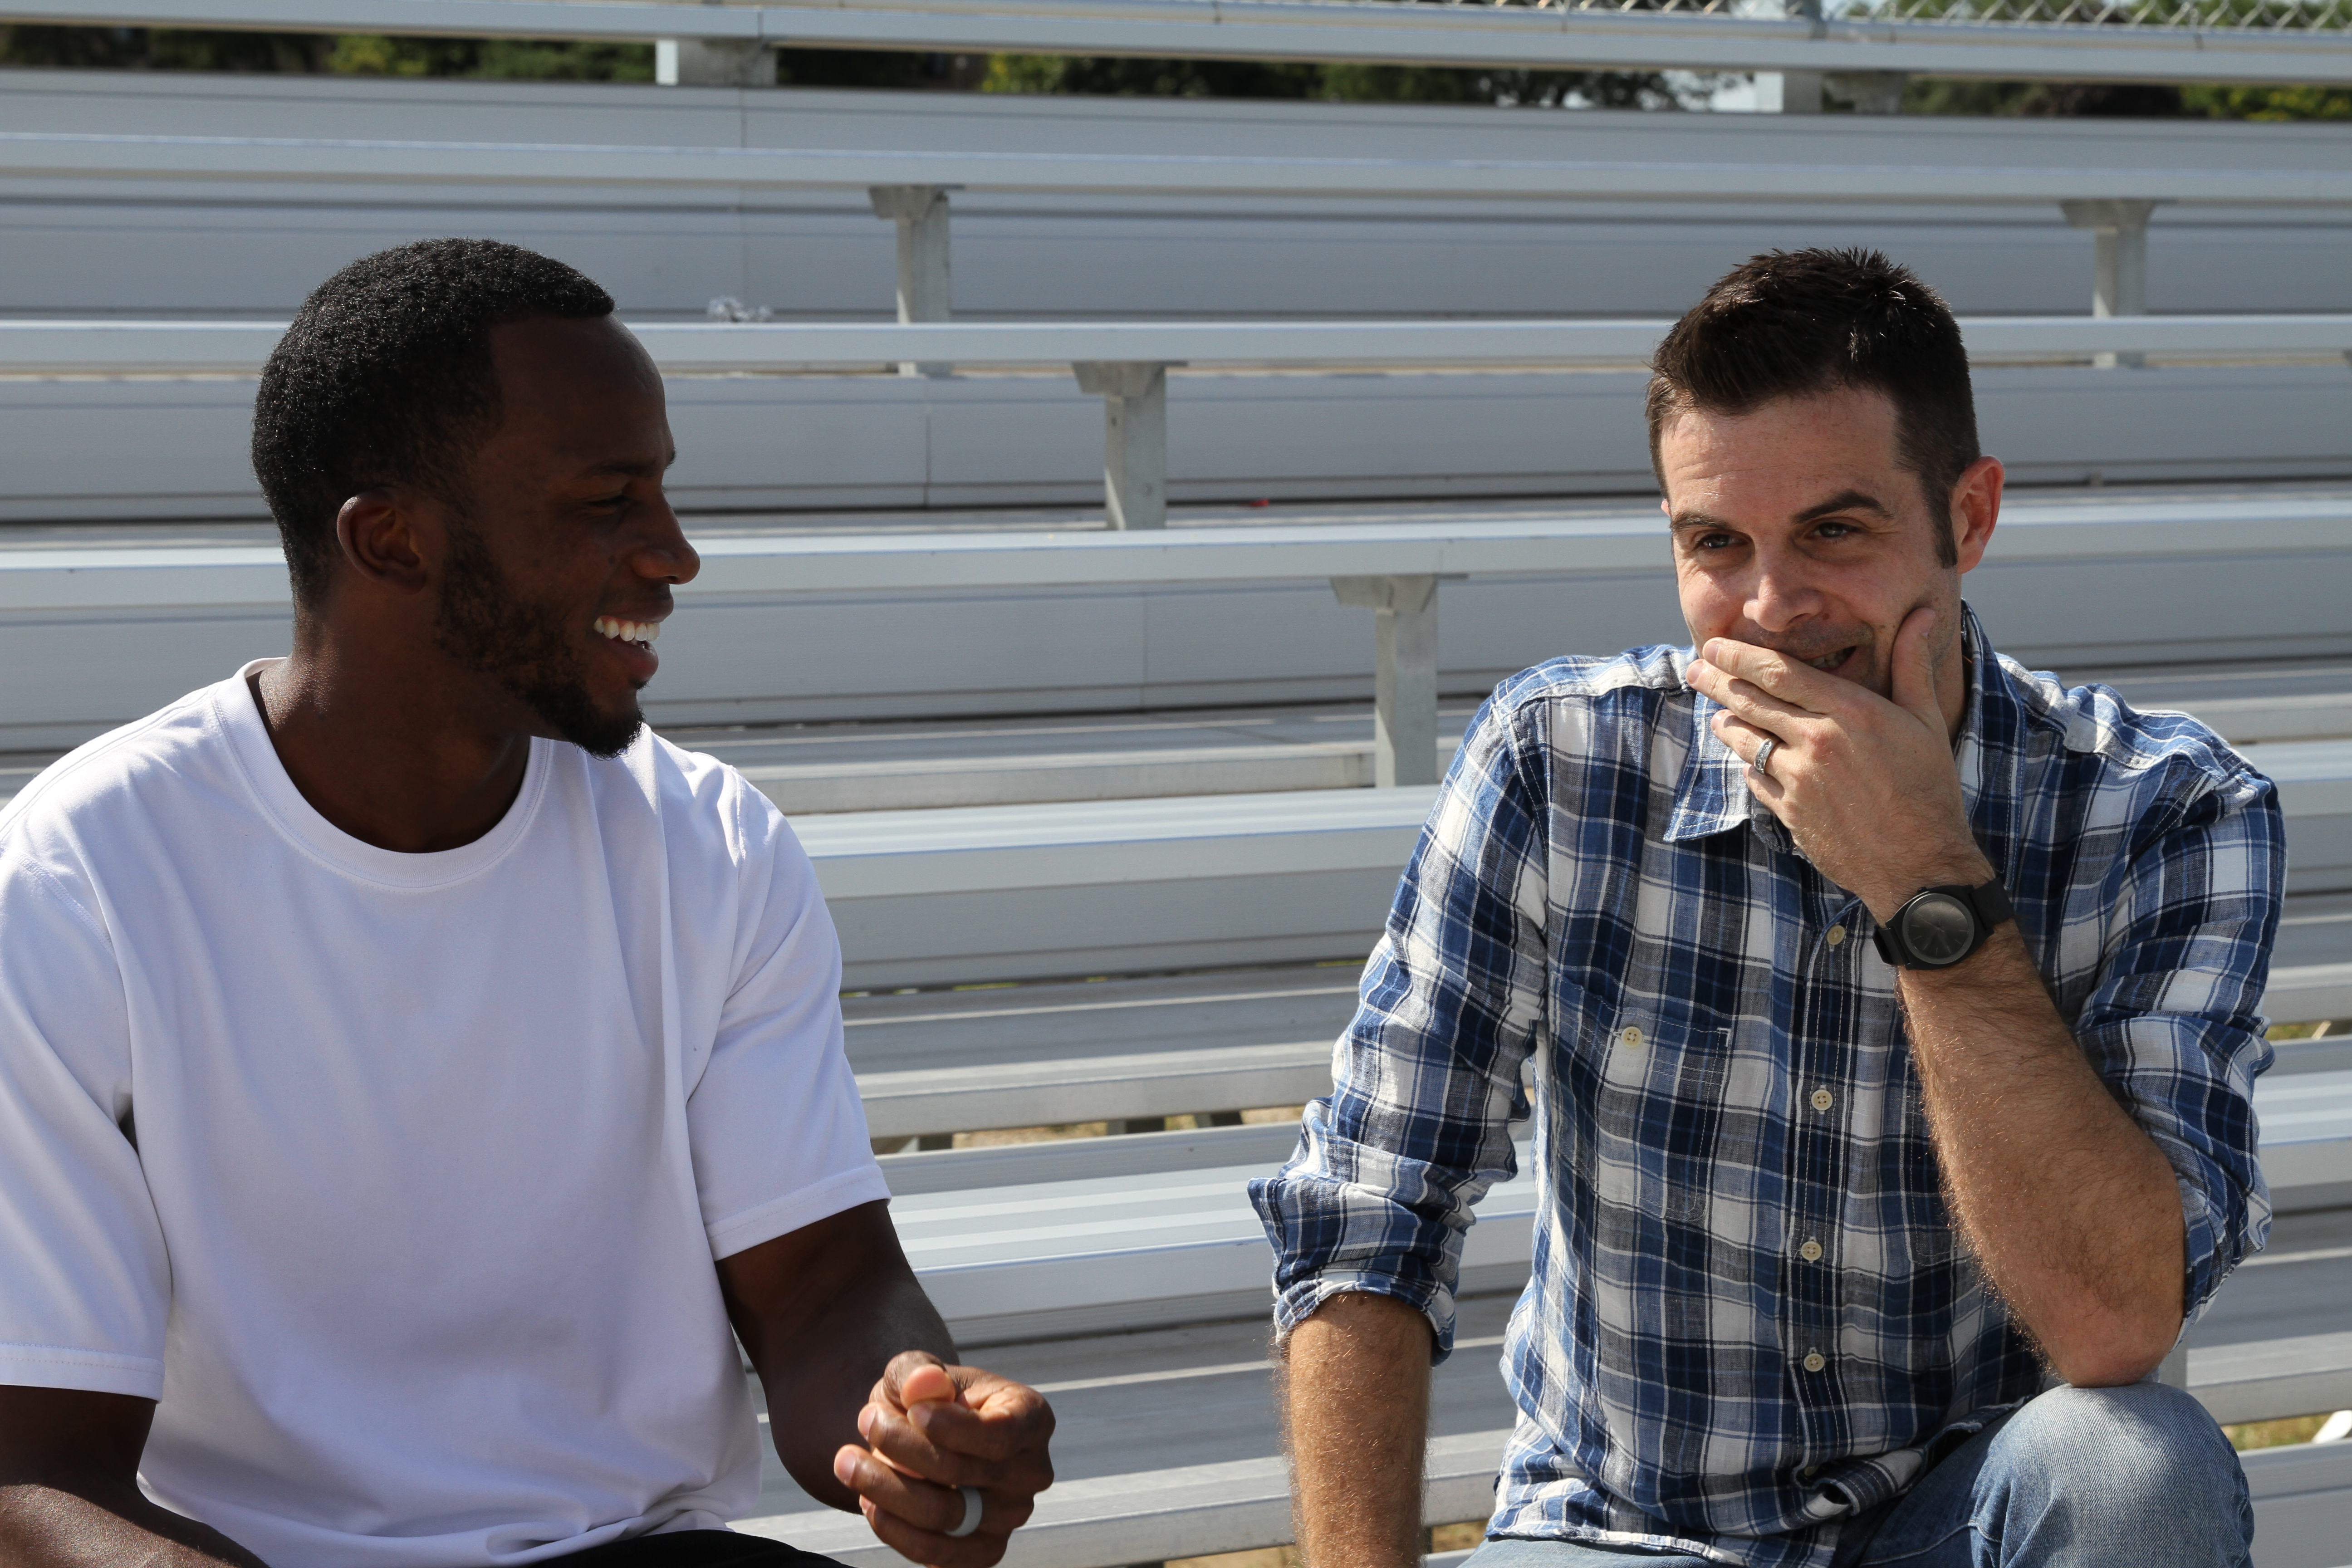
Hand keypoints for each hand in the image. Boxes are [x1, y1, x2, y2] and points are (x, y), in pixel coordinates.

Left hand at [832, 1351, 1054, 1566]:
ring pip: (942, 1516)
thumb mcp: (920, 1372)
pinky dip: (895, 1530)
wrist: (924, 1438)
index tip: (911, 1411)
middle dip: (901, 1447)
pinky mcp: (980, 1552)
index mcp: (1031, 1419)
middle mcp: (1030, 1474)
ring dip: (885, 1489)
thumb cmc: (929, 1400)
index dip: (952, 1428)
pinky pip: (935, 1554)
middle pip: (962, 1473)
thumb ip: (919, 1372)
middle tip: (864, 1420)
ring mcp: (1009, 1519)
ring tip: (848, 1461)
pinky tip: (869, 1501)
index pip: (999, 1434)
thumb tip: (923, 1386)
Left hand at [1685, 606, 1989, 920]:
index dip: (1739, 656)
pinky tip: (1749, 758)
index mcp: (1850, 712)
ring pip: (1746, 741)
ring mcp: (1798, 780)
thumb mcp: (1926, 721)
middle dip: (1717, 681)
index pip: (1778, 672)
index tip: (1714, 644)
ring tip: (1717, 714)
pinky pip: (1756, 779)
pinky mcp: (1789, 813)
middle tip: (1695, 668)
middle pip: (1750, 701)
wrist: (1921, 865)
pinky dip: (1749, 765)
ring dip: (1727, 723)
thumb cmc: (1929, 789)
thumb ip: (1911, 664)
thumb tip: (1922, 614)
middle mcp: (1817, 742)